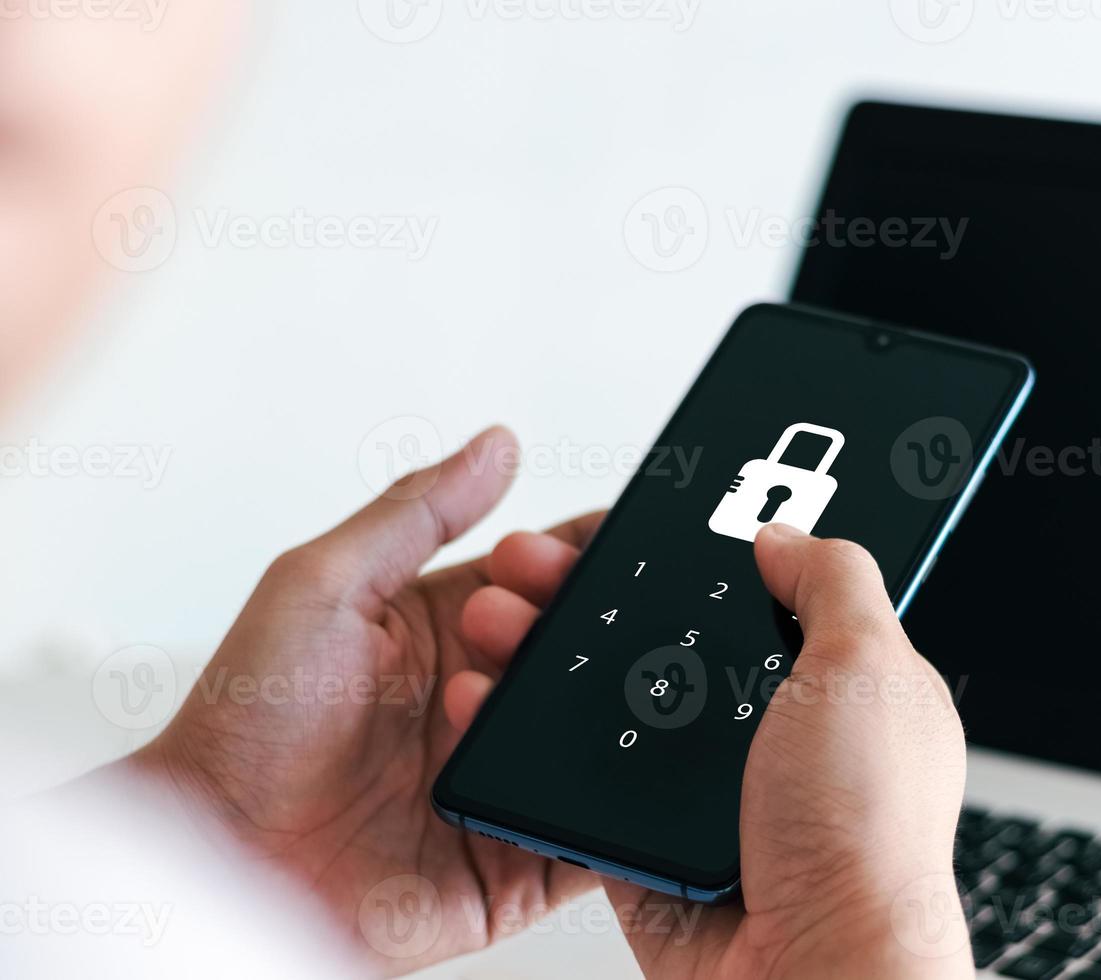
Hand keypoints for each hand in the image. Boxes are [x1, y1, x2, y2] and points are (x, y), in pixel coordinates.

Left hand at [124, 427, 605, 973]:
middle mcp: (483, 697)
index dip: (571, 554)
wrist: (219, 856)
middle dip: (563, 621)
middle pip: (577, 648)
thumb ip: (414, 511)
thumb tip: (493, 444)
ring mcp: (501, 775)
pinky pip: (585, 834)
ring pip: (589, 731)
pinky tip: (554, 774)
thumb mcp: (323, 585)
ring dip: (562, 708)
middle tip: (504, 620)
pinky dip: (596, 811)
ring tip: (474, 700)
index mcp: (446, 627)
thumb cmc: (245, 723)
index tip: (576, 544)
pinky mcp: (513, 856)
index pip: (541, 576)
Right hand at [448, 522, 972, 979]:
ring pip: (614, 700)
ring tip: (500, 615)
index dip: (701, 553)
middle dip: (599, 595)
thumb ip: (834, 583)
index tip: (639, 519)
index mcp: (836, 682)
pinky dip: (532, 744)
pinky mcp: (647, 835)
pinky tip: (498, 701)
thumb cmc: (865, 835)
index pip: (761, 592)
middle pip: (670, 638)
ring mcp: (706, 785)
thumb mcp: (869, 669)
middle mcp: (770, 730)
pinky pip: (581, 777)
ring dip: (551, 660)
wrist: (807, 971)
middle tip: (543, 563)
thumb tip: (782, 534)